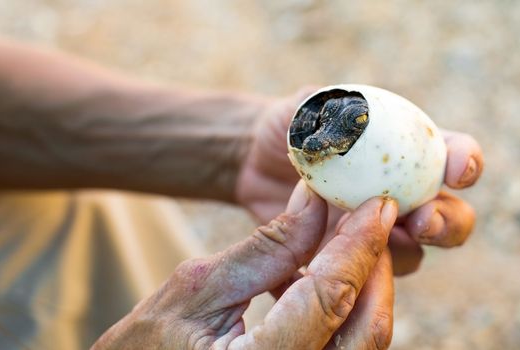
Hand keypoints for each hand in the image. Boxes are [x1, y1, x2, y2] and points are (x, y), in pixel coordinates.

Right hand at [93, 183, 397, 348]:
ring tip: (357, 239)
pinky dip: (347, 308)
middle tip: (375, 218)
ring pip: (363, 341)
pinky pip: (343, 347)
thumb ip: (265, 249)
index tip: (378, 204)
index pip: (329, 298)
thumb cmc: (144, 345)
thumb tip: (315, 202)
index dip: (359, 245)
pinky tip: (333, 274)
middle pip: (366, 329)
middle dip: (376, 266)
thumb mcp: (197, 287)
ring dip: (367, 285)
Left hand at [236, 88, 483, 274]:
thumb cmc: (289, 128)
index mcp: (404, 151)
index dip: (465, 161)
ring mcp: (376, 227)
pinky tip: (342, 260)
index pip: (450, 154)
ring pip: (415, 250)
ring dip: (407, 249)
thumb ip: (329, 107)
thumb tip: (348, 115)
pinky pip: (371, 272)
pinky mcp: (350, 254)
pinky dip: (365, 269)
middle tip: (422, 220)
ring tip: (377, 239)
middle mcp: (400, 191)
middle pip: (450, 215)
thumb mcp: (304, 109)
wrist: (255, 162)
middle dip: (448, 221)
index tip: (457, 169)